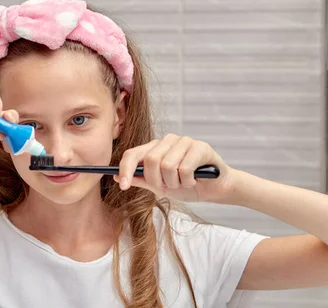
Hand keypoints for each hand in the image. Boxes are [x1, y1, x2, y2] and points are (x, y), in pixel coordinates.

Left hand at [114, 134, 237, 202]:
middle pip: (150, 161)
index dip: (125, 169)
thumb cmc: (186, 185)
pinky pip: (185, 169)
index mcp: (154, 148)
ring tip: (184, 182)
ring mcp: (184, 141)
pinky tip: (195, 180)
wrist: (214, 190)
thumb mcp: (160, 186)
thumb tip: (116, 175)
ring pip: (168, 166)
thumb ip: (141, 179)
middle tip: (169, 186)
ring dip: (175, 183)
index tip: (122, 185)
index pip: (133, 154)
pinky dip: (188, 181)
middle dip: (158, 181)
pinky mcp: (200, 146)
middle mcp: (167, 141)